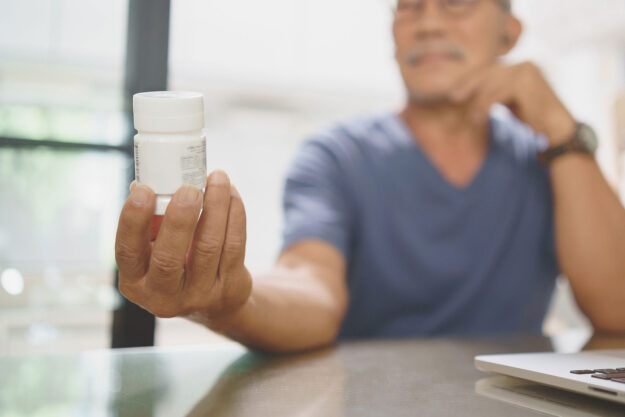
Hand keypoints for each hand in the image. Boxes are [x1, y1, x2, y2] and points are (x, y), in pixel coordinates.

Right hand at [115, 170, 251, 321]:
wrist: (215, 302)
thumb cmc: (177, 263)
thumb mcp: (155, 250)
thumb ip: (151, 222)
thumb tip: (144, 184)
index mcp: (136, 283)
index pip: (127, 252)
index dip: (133, 220)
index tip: (144, 190)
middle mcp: (164, 295)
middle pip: (168, 258)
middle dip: (179, 219)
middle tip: (189, 189)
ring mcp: (199, 295)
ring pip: (208, 247)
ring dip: (215, 207)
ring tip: (218, 179)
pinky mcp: (229, 288)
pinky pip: (234, 245)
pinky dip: (234, 215)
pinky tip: (231, 194)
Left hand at [451, 62, 576, 145]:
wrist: (556, 130)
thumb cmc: (533, 118)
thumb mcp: (511, 101)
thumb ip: (496, 92)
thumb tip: (471, 93)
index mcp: (522, 66)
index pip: (491, 70)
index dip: (472, 80)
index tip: (457, 92)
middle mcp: (525, 65)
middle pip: (489, 72)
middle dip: (470, 85)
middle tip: (454, 98)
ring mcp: (527, 71)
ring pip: (491, 84)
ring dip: (478, 101)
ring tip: (472, 118)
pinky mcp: (526, 82)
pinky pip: (497, 93)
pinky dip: (485, 106)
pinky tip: (479, 118)